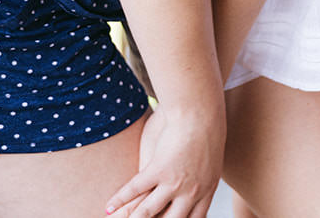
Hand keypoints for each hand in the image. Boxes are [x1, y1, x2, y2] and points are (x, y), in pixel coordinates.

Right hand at [105, 106, 222, 217]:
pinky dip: (119, 199)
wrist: (201, 110)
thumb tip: (194, 182)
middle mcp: (190, 192)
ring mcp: (174, 183)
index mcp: (206, 190)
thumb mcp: (210, 160)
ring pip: (148, 212)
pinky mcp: (159, 169)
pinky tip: (109, 208)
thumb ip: (201, 177)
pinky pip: (134, 190)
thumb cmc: (206, 128)